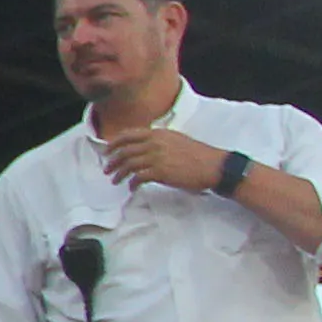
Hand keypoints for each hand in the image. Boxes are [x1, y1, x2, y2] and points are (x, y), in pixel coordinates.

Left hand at [96, 123, 227, 194]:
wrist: (214, 166)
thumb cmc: (198, 155)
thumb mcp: (176, 140)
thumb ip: (159, 140)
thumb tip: (145, 145)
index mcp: (158, 134)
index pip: (128, 135)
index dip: (114, 143)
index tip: (107, 151)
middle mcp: (154, 143)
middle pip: (125, 151)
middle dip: (112, 161)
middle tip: (107, 169)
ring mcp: (156, 157)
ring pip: (129, 165)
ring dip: (119, 173)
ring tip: (114, 180)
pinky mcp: (160, 172)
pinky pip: (138, 177)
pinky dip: (132, 183)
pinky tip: (132, 188)